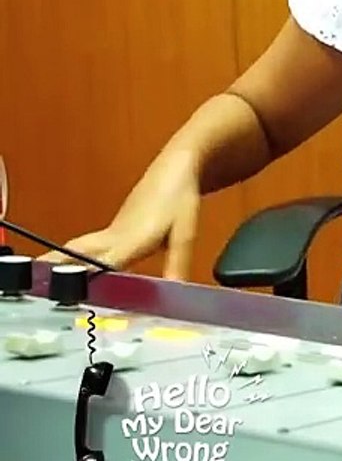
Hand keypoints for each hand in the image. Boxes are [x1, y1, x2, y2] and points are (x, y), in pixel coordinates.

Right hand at [40, 161, 200, 279]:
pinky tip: (72, 268)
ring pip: (79, 248)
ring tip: (41, 277)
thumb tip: (174, 288)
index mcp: (130, 239)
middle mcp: (114, 236)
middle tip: (36, 281)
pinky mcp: (114, 228)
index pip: (100, 265)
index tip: (65, 291)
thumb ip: (178, 262)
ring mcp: (111, 231)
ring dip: (60, 260)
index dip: (83, 279)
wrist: (175, 168)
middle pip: (77, 253)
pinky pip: (89, 245)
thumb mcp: (185, 232)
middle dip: (55, 266)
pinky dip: (74, 256)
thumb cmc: (179, 198)